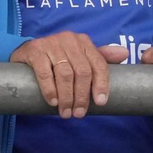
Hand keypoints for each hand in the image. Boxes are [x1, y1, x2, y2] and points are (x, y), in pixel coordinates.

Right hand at [10, 32, 125, 118]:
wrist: (28, 52)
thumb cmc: (58, 58)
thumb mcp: (80, 56)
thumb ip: (100, 58)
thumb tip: (125, 53)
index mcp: (84, 41)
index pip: (98, 64)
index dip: (101, 84)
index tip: (100, 102)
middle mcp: (69, 39)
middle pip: (82, 71)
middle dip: (82, 96)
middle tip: (79, 114)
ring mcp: (51, 43)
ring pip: (65, 74)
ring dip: (67, 97)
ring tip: (66, 113)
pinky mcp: (34, 50)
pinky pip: (45, 72)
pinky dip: (50, 89)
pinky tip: (53, 102)